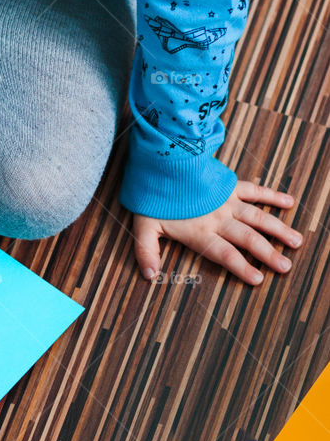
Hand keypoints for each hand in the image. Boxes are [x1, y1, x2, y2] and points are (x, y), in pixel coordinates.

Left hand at [133, 181, 302, 285]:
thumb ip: (146, 252)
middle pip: (248, 239)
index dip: (242, 267)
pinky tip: (289, 202)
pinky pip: (255, 191)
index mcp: (200, 232)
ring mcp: (227, 201)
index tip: (258, 279)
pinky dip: (272, 196)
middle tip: (286, 267)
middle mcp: (218, 219)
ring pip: (258, 217)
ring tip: (296, 242)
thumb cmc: (152, 196)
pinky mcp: (230, 185)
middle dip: (268, 254)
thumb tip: (148, 276)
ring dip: (278, 230)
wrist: (162, 161)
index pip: (225, 254)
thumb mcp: (143, 226)